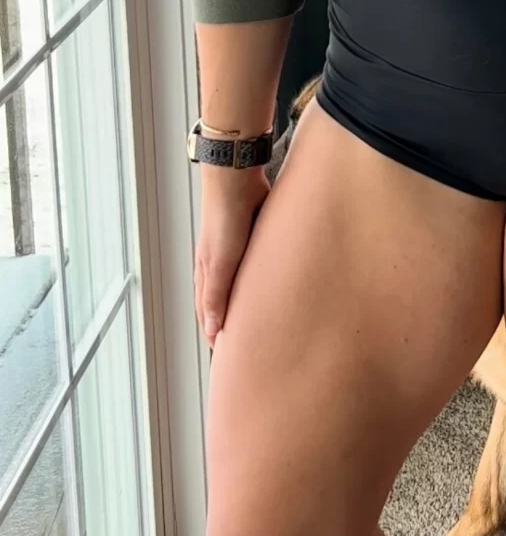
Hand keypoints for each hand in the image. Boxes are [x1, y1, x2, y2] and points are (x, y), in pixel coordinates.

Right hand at [194, 166, 269, 345]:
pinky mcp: (253, 236)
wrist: (235, 179)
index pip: (207, 312)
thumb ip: (216, 295)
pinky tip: (269, 283)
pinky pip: (256, 266)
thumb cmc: (223, 219)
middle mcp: (218, 263)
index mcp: (207, 272)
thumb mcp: (219, 263)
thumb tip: (212, 329)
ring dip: (244, 302)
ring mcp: (235, 250)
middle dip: (229, 321)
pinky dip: (258, 281)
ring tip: (258, 319)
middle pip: (221, 300)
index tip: (223, 356)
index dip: (213, 332)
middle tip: (243, 344)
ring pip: (238, 284)